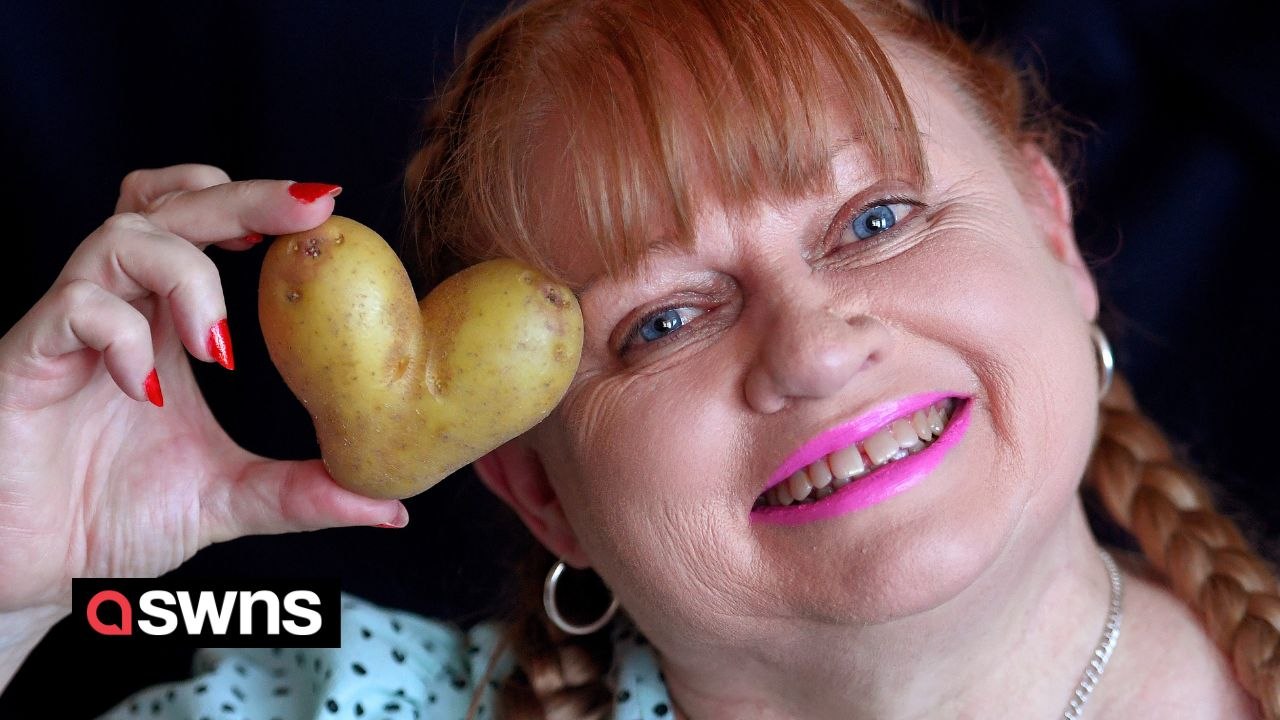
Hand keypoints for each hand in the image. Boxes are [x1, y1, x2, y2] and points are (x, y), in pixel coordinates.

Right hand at [0, 165, 407, 615]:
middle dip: (243, 198)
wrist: (27, 572)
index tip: (326, 211)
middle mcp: (119, 310)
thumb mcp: (227, 501)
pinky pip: (72, 307)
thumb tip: (392, 507)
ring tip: (217, 346)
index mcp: (165, 326)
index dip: (257, 206)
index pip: (205, 229)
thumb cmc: (109, 520)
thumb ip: (303, 495)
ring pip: (119, 237)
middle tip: (309, 208)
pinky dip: (120, 334)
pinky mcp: (24, 359)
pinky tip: (145, 388)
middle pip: (170, 207)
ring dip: (185, 272)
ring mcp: (68, 330)